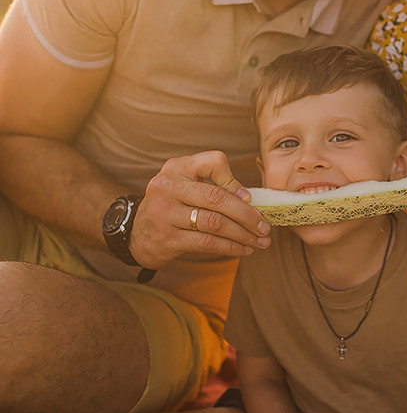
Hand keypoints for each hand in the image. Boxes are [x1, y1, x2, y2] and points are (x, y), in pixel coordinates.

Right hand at [129, 151, 270, 267]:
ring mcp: (165, 214)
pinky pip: (207, 242)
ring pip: (215, 223)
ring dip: (243, 234)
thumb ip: (212, 184)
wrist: (135, 232)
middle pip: (217, 198)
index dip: (234, 180)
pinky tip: (244, 250)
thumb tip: (250, 199)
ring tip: (260, 242)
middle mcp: (168, 187)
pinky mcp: (167, 238)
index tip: (249, 198)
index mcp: (177, 168)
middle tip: (265, 227)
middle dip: (247, 215)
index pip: (213, 162)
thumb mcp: (184, 184)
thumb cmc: (171, 205)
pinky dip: (230, 247)